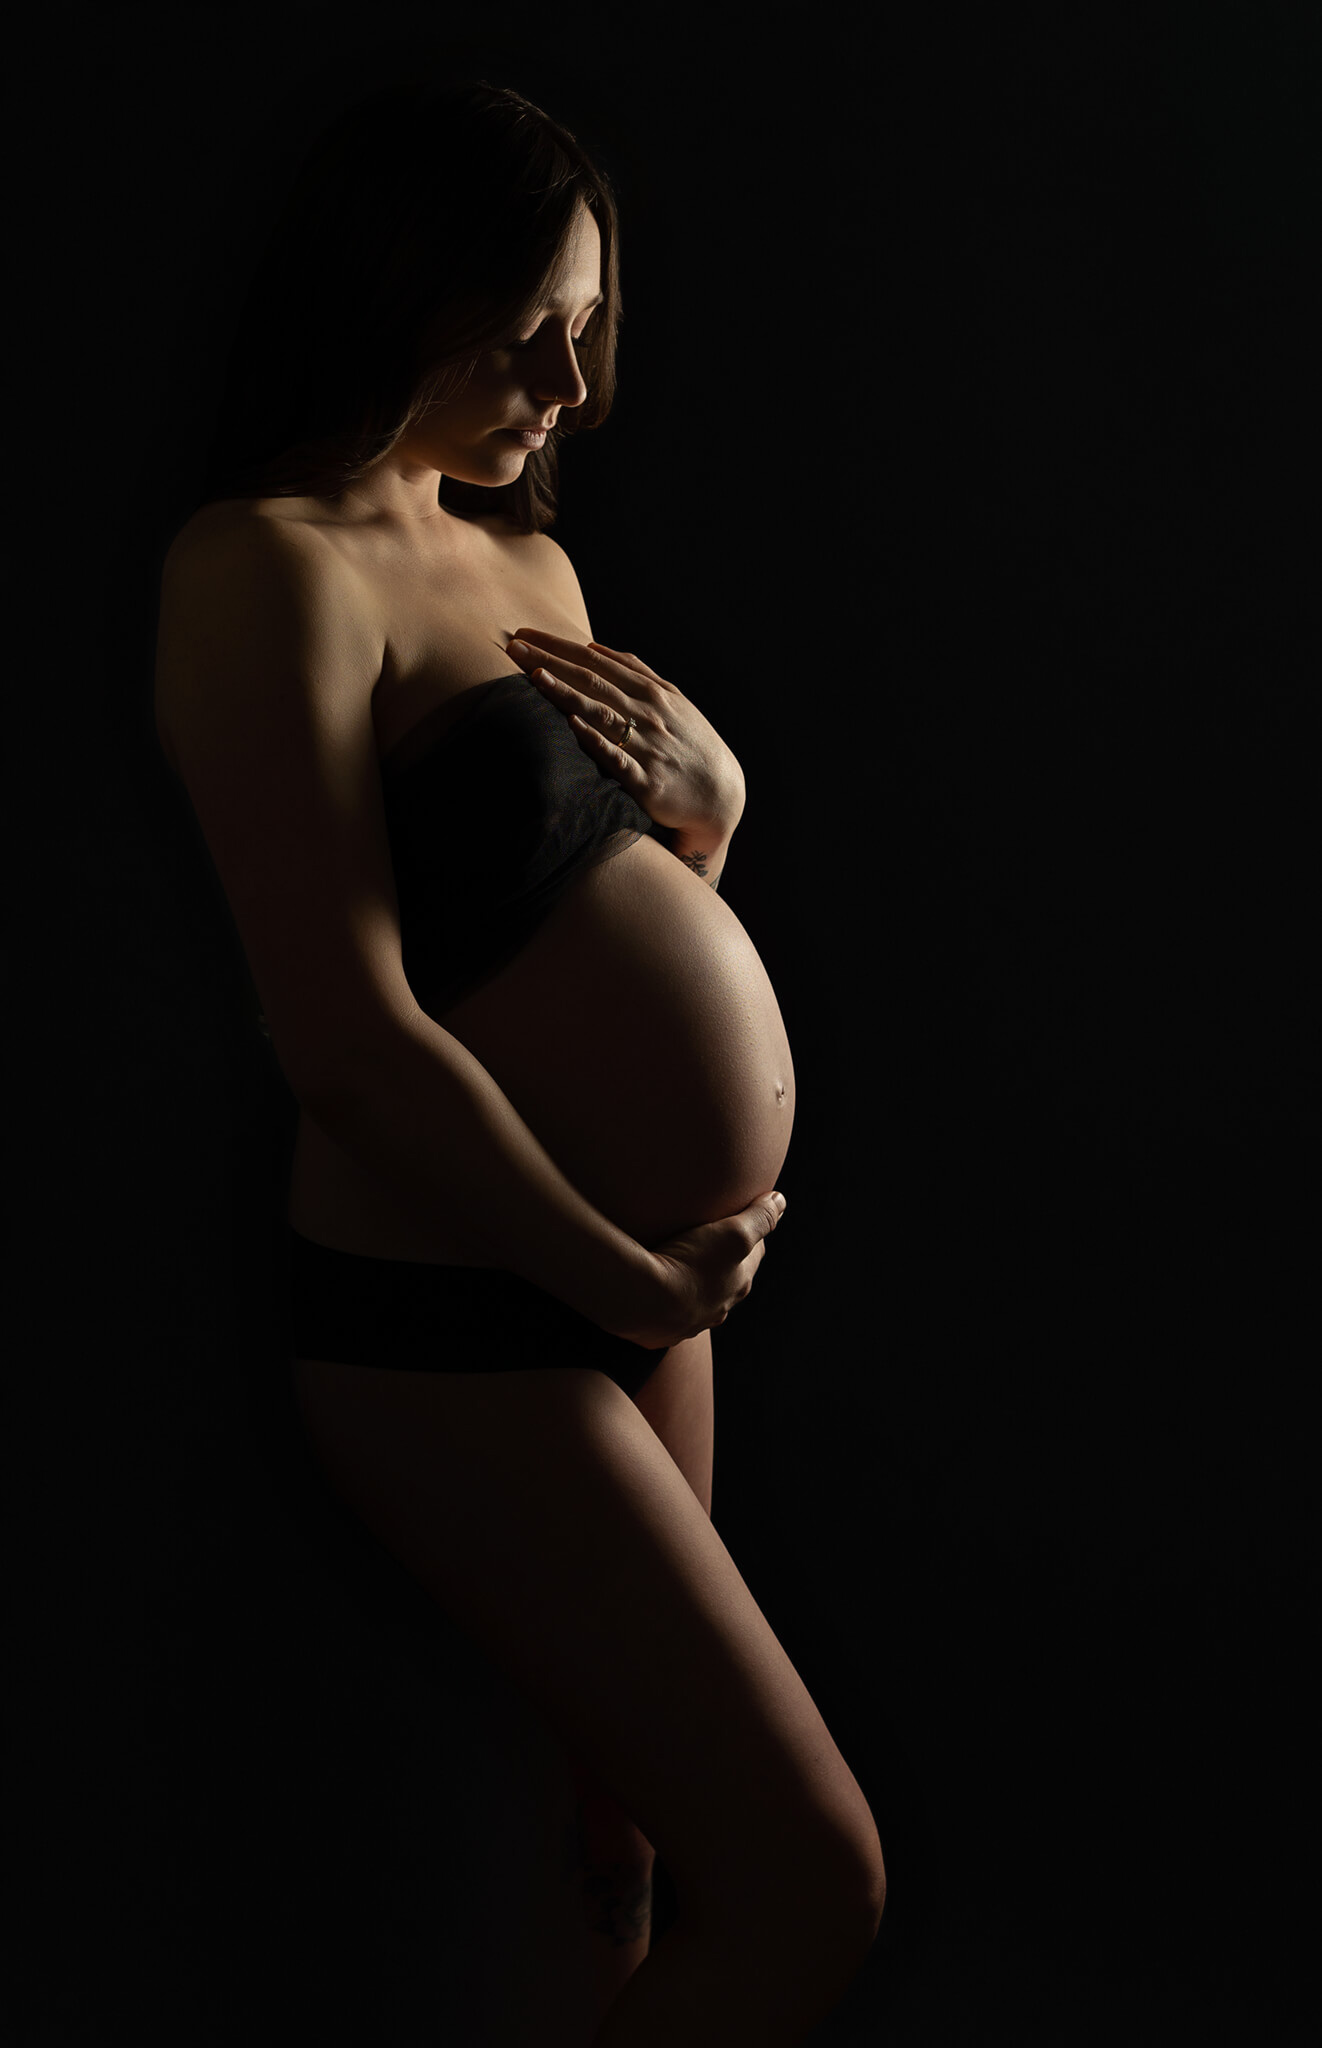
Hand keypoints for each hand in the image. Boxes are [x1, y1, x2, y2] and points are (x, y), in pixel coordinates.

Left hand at [505, 629, 745, 839]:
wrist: (720, 794)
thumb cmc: (689, 744)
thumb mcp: (671, 700)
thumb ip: (635, 673)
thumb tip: (596, 648)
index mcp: (651, 692)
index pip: (596, 662)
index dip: (559, 646)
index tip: (525, 634)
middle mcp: (648, 714)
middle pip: (592, 681)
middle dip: (551, 661)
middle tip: (514, 646)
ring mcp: (647, 746)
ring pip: (601, 714)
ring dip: (567, 693)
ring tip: (535, 676)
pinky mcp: (647, 781)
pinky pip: (618, 758)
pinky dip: (597, 741)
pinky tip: (574, 726)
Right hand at [604, 1190, 787, 1348]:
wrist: (644, 1301)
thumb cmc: (691, 1263)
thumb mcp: (733, 1233)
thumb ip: (760, 1217)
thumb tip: (780, 1201)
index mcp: (739, 1284)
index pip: (753, 1254)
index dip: (750, 1232)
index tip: (741, 1216)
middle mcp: (719, 1308)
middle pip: (728, 1280)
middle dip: (724, 1262)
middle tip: (710, 1240)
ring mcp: (690, 1323)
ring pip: (700, 1301)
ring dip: (696, 1285)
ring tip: (681, 1266)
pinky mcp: (661, 1332)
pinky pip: (670, 1317)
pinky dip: (668, 1304)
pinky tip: (657, 1294)